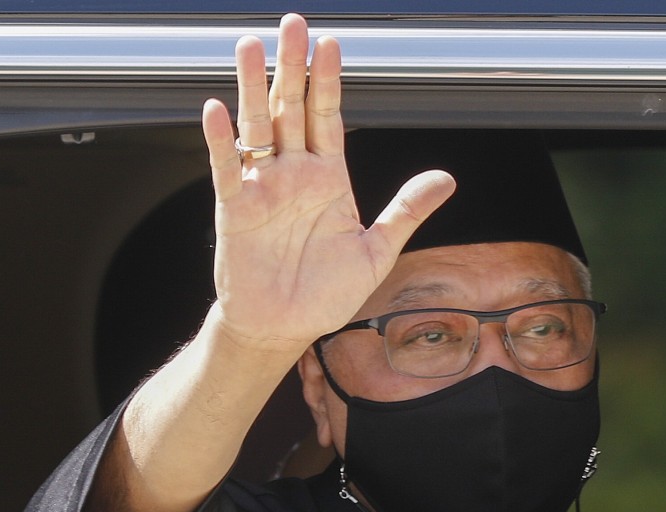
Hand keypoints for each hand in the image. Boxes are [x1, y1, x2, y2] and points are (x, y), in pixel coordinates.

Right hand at [201, 14, 455, 349]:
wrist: (284, 328)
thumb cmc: (327, 292)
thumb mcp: (377, 251)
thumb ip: (406, 211)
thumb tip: (447, 178)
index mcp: (328, 179)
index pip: (328, 118)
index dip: (329, 81)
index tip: (332, 43)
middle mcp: (293, 175)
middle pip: (291, 109)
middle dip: (293, 67)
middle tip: (293, 23)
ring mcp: (262, 188)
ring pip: (256, 127)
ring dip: (252, 88)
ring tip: (249, 45)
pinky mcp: (234, 210)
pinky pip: (227, 170)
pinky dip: (221, 142)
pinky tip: (217, 110)